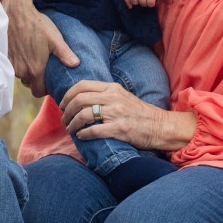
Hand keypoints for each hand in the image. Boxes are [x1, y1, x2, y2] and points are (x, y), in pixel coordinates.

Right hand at [2, 0, 77, 96]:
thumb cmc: (37, 25)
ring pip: (21, 76)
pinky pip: (13, 67)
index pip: (38, 92)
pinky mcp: (6, 57)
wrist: (16, 13)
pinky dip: (19, 64)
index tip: (49, 81)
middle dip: (36, 80)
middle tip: (43, 68)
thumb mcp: (55, 39)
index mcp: (35, 69)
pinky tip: (25, 53)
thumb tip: (76, 64)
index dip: (44, 89)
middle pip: (30, 84)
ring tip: (34, 59)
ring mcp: (12, 64)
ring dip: (27, 71)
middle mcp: (22, 70)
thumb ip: (65, 54)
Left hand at [59, 80, 194, 151]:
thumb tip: (82, 98)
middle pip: (79, 100)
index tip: (62, 104)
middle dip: (67, 111)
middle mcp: (113, 98)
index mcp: (112, 88)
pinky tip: (81, 137)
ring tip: (71, 130)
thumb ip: (104, 94)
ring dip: (72, 124)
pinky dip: (83, 134)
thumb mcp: (122, 96)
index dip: (68, 95)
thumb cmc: (139, 112)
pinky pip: (94, 131)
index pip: (82, 85)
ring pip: (84, 115)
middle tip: (64, 119)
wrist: (159, 126)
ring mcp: (116, 113)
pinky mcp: (119, 129)